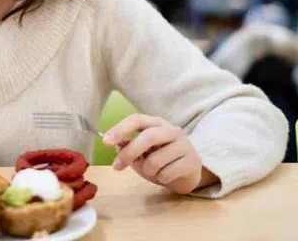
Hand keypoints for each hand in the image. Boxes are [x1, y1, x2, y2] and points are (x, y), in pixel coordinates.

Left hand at [101, 114, 218, 194]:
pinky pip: (167, 173)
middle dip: (129, 153)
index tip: (105, 141)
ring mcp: (184, 145)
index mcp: (156, 123)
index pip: (137, 119)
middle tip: (116, 166)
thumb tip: (116, 144)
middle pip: (148, 136)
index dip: (120, 129)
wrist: (187, 175)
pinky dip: (161, 178)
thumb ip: (128, 147)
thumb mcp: (140, 154)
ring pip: (156, 160)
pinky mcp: (192, 162)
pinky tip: (167, 175)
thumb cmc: (160, 161)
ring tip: (154, 171)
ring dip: (148, 170)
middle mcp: (171, 130)